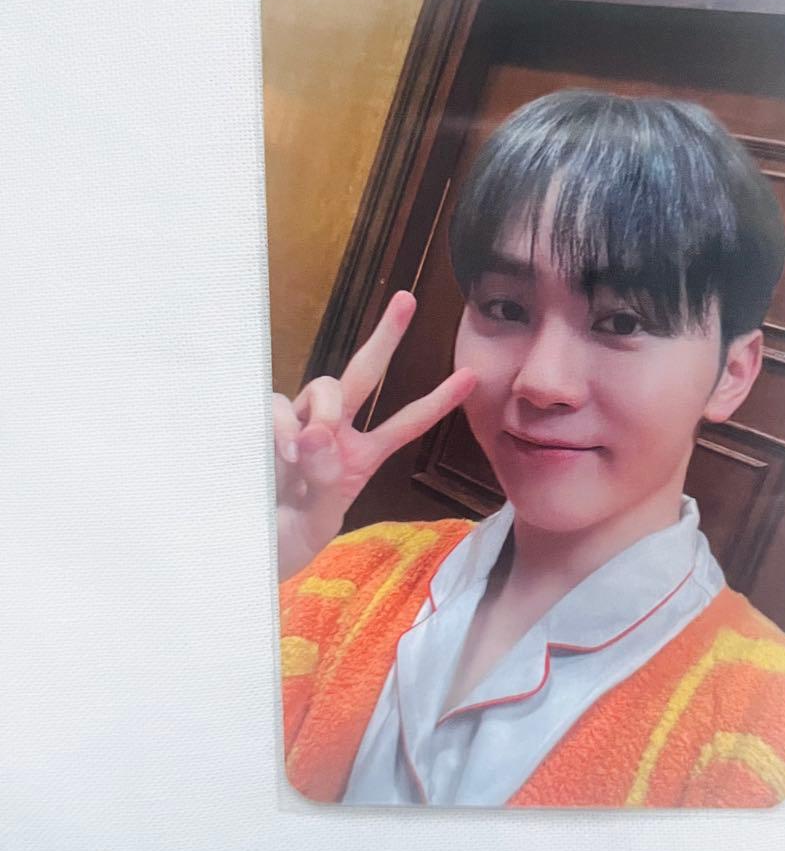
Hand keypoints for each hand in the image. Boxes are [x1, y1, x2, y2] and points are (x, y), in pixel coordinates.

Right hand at [272, 290, 475, 581]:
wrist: (245, 550)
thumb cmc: (289, 538)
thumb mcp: (319, 521)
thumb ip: (326, 482)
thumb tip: (318, 435)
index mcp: (360, 456)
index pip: (406, 422)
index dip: (437, 401)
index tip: (472, 377)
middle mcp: (333, 432)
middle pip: (364, 372)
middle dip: (387, 335)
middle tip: (407, 300)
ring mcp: (298, 424)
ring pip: (324, 388)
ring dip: (325, 411)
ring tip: (309, 450)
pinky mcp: (264, 424)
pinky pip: (278, 405)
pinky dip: (282, 425)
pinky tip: (280, 452)